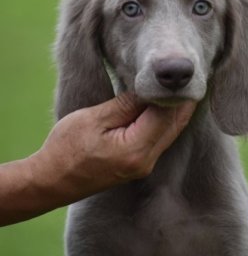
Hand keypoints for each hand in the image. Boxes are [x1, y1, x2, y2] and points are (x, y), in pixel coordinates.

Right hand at [30, 93, 195, 205]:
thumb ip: (125, 105)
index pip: (165, 115)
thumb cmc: (67, 148)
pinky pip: (161, 139)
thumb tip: (149, 90)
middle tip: (188, 79)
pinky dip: (166, 122)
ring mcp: (144, 165)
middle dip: (182, 102)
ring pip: (170, 133)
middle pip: (174, 125)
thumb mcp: (94, 119)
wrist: (53, 180)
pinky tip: (165, 107)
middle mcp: (146, 161)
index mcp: (135, 149)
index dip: (175, 94)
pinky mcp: (140, 165)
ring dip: (176, 111)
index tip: (180, 75)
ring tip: (180, 89)